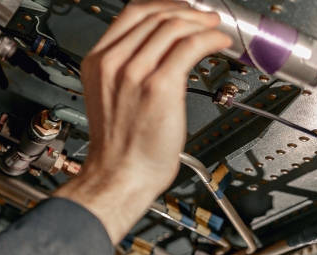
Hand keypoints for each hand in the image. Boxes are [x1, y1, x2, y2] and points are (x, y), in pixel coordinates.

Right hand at [52, 0, 231, 242]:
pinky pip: (192, 46)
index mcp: (97, 62)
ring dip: (203, 22)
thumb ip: (127, 67)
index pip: (133, 12)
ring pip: (174, 25)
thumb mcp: (111, 95)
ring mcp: (134, 73)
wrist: (119, 175)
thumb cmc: (119, 145)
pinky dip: (211, 39)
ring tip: (216, 31)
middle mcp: (113, 64)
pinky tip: (219, 44)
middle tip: (207, 18)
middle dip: (189, 11)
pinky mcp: (159, 86)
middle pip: (156, 14)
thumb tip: (161, 45)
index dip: (165, 5)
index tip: (183, 10)